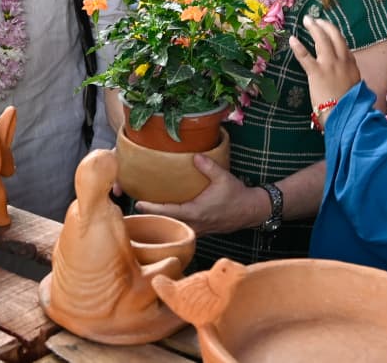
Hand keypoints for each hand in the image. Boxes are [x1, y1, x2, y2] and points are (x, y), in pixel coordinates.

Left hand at [134, 155, 266, 235]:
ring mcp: (198, 229)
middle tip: (135, 207)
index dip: (152, 208)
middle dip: (151, 216)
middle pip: (167, 223)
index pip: (169, 211)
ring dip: (161, 221)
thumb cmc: (237, 195)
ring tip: (146, 212)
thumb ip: (208, 166)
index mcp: (196, 212)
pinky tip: (165, 216)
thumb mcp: (223, 177)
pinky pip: (182, 228)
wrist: (251, 211)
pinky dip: (172, 223)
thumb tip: (194, 155)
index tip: (138, 203)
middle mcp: (194, 223)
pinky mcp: (201, 230)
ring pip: (174, 227)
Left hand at [290, 15, 361, 123]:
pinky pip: (306, 56)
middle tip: (315, 19)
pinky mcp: (317, 72)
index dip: (333, 34)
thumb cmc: (351, 104)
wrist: (347, 114)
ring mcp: (329, 65)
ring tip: (306, 21)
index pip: (342, 44)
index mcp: (351, 64)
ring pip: (322, 40)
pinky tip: (292, 39)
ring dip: (314, 28)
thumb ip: (348, 75)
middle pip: (334, 36)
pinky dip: (298, 47)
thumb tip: (345, 74)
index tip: (327, 28)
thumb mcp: (354, 85)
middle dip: (324, 25)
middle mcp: (342, 60)